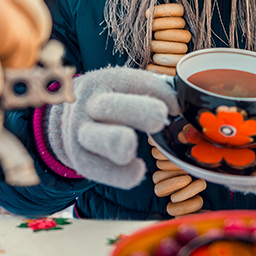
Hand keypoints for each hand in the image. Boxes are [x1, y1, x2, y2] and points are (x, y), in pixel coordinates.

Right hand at [47, 67, 179, 188]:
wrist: (67, 118)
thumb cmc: (110, 102)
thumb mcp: (124, 89)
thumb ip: (154, 93)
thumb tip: (188, 105)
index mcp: (107, 81)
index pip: (135, 82)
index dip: (161, 93)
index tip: (178, 107)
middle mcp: (90, 105)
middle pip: (109, 106)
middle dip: (136, 111)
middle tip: (160, 118)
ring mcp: (81, 133)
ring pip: (95, 138)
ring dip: (114, 142)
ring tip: (131, 148)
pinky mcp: (80, 159)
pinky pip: (98, 169)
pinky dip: (118, 174)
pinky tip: (137, 172)